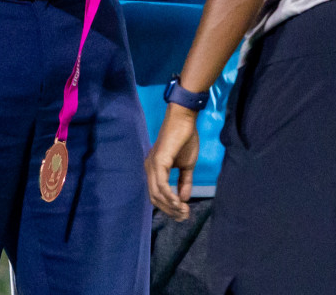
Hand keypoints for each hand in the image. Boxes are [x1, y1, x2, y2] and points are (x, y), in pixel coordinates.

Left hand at [145, 105, 199, 220]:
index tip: (184, 214)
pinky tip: (179, 202)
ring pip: (157, 194)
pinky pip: (161, 185)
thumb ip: (185, 182)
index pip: (157, 195)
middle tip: (185, 215)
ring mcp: (152, 165)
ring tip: (184, 210)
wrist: (184, 120)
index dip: (169, 207)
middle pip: (155, 198)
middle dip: (170, 210)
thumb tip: (184, 199)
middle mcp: (149, 168)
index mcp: (154, 169)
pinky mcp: (158, 161)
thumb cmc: (185, 139)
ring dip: (171, 206)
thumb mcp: (187, 165)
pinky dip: (170, 196)